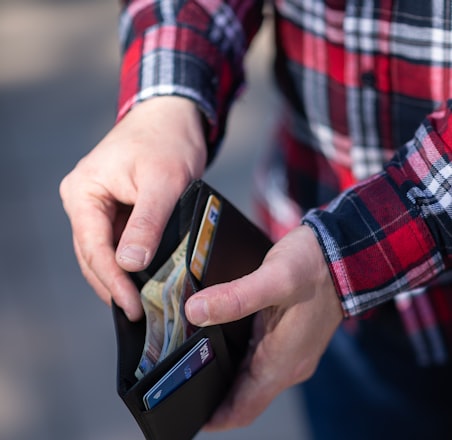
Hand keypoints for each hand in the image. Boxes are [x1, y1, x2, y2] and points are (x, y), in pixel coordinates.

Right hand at [60, 97, 206, 319]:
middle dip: (113, 285)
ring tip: (139, 303)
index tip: (132, 307)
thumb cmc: (167, 141)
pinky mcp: (116, 208)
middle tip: (137, 313)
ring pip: (104, 251)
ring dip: (119, 277)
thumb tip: (129, 265)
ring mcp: (98, 205)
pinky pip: (117, 241)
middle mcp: (84, 200)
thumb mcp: (163, 183)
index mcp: (83, 192)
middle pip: (92, 254)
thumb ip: (146, 223)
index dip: (112, 282)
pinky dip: (128, 262)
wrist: (173, 118)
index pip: (93, 247)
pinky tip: (142, 278)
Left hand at [185, 225, 342, 429]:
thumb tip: (195, 312)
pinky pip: (260, 361)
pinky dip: (238, 361)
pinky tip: (221, 344)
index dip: (214, 418)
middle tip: (181, 384)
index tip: (186, 415)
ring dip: (225, 379)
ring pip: (252, 379)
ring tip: (194, 367)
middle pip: (245, 396)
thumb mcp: (274, 277)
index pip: (244, 409)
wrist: (343, 255)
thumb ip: (235, 297)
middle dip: (213, 396)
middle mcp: (288, 364)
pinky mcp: (290, 338)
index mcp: (283, 361)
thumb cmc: (314, 266)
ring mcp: (291, 352)